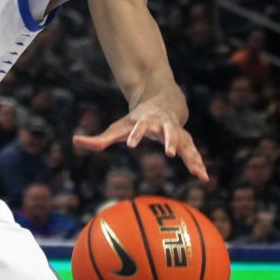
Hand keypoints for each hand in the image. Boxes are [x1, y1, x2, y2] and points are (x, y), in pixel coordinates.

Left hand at [72, 101, 208, 181]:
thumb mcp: (118, 127)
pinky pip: (193, 152)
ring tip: (196, 172)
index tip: (130, 144)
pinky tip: (204, 177)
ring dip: (190, 156)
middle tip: (169, 153)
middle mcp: (163, 124)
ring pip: (185, 142)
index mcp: (145, 121)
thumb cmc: (137, 119)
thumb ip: (99, 138)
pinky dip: (198, 163)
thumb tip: (75, 141)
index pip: (138, 127)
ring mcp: (177, 131)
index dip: (134, 134)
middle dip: (169, 140)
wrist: (163, 102)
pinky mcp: (186, 139)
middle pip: (168, 130)